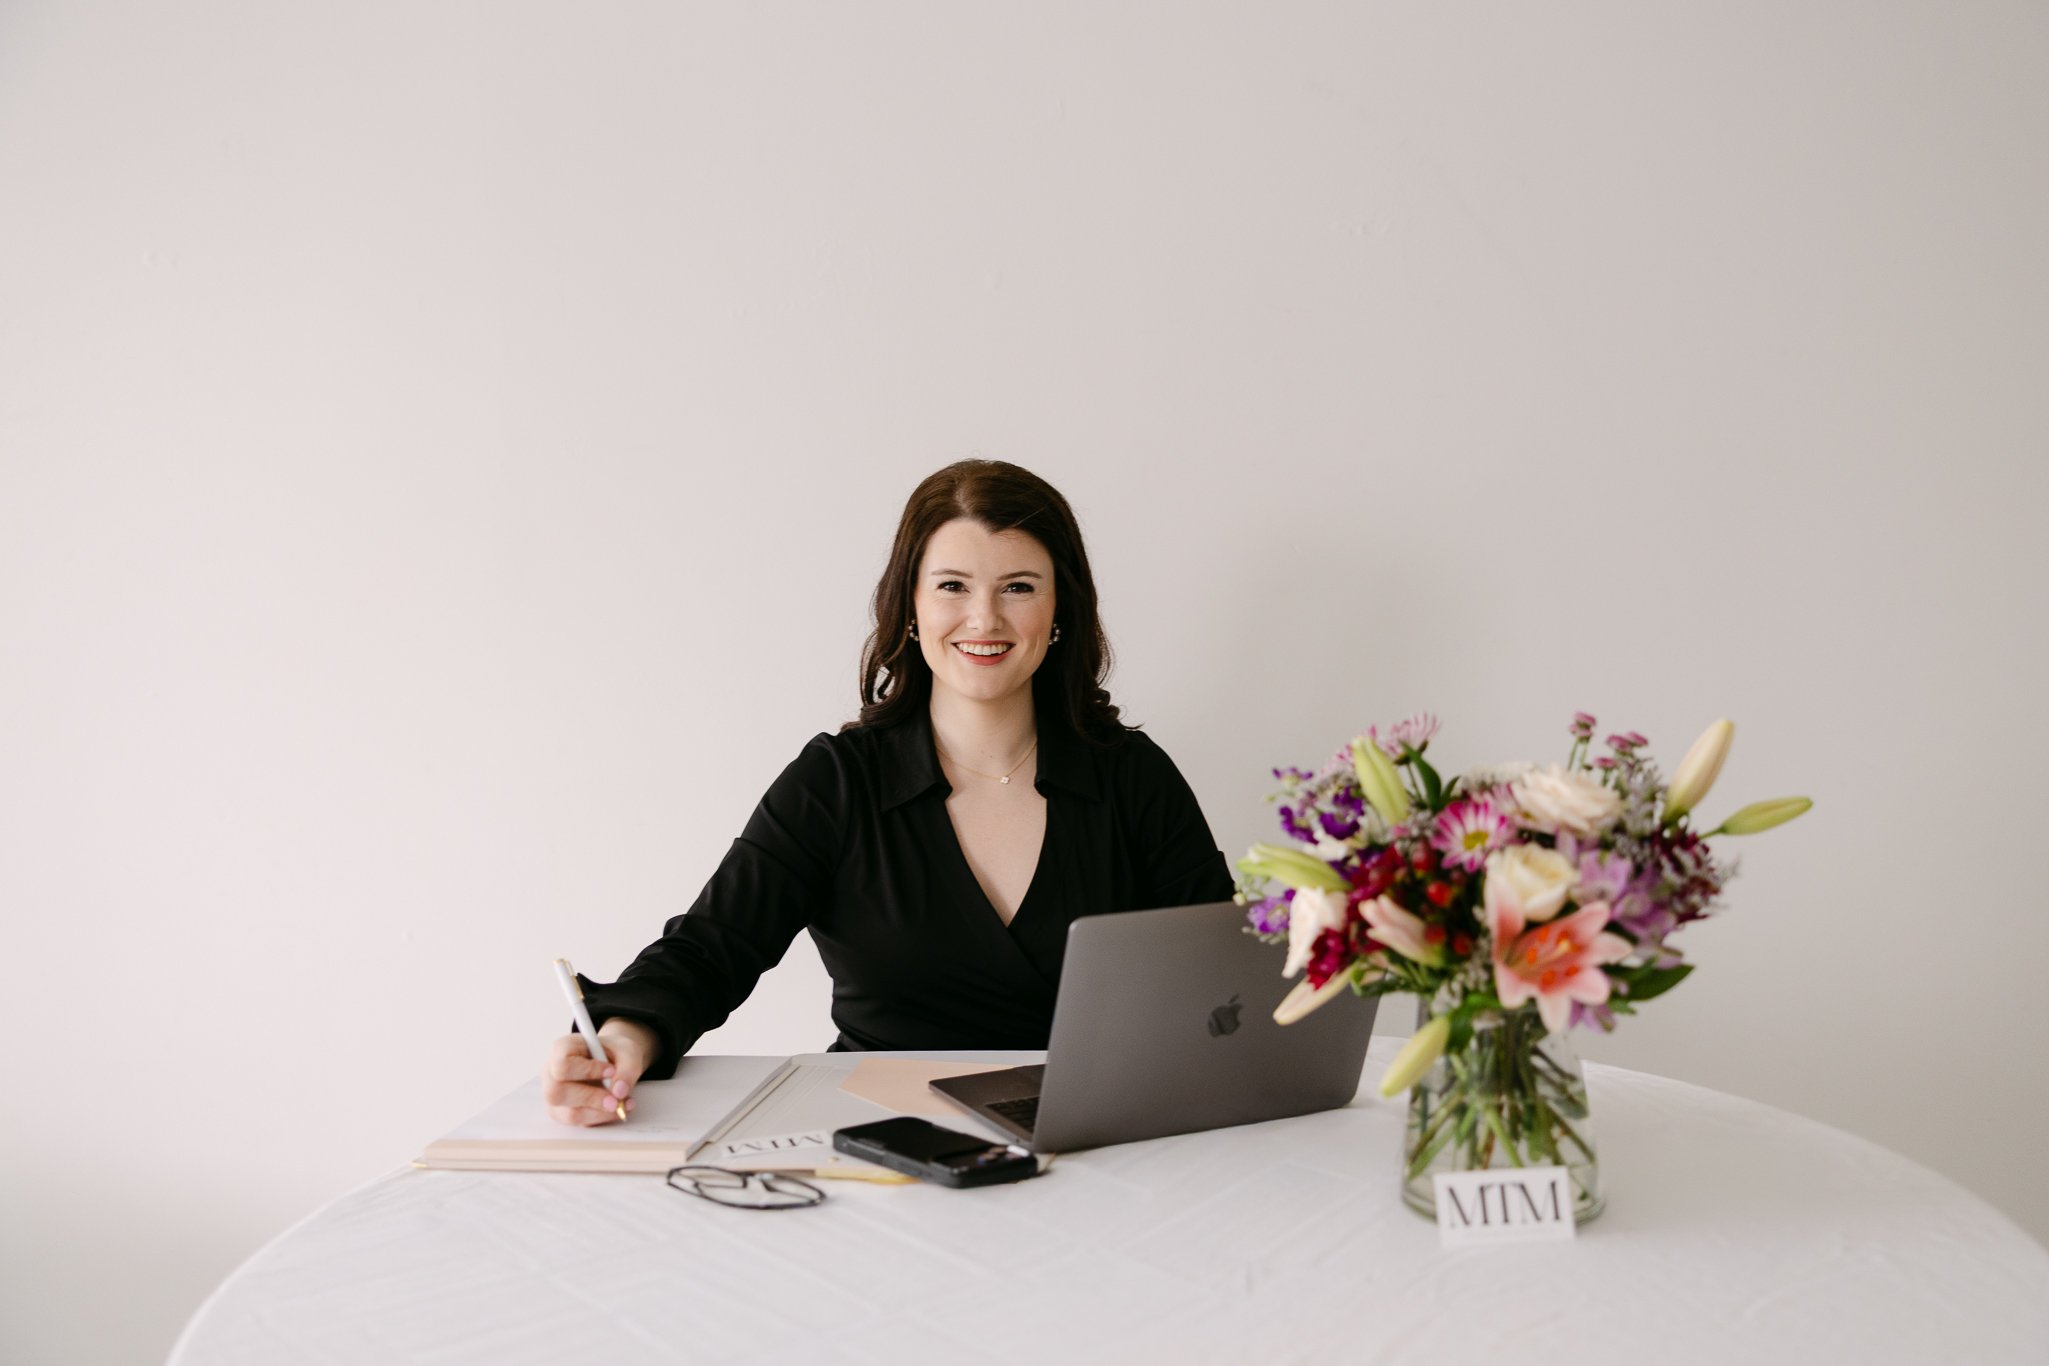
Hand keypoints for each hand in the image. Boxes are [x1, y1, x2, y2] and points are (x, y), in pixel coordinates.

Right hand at [542, 1018, 656, 1126]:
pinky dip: (602, 1118)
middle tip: (617, 1099)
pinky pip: (580, 1123)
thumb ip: (627, 1069)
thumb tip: (619, 1092)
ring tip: (624, 1103)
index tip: (611, 1071)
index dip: (586, 1071)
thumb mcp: (628, 1053)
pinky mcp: (564, 1114)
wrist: (614, 1063)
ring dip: (601, 1112)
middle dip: (591, 1099)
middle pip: (557, 1093)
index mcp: (561, 1049)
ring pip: (570, 1113)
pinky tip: (618, 1108)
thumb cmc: (614, 1053)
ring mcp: (555, 1096)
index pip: (562, 1064)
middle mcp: (551, 1073)